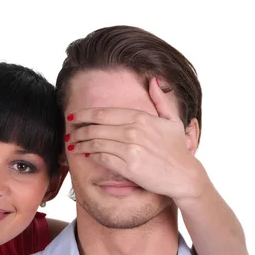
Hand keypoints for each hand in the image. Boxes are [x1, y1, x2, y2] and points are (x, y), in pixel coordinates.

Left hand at [67, 77, 206, 201]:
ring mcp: (130, 149)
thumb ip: (160, 100)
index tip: (73, 116)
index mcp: (140, 118)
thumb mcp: (172, 120)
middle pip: (95, 128)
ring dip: (81, 144)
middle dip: (78, 130)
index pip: (103, 113)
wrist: (184, 175)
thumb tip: (153, 80)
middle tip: (70, 132)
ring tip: (73, 144)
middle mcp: (133, 131)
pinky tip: (86, 154)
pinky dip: (91, 156)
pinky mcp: (128, 167)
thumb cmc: (177, 148)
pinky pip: (103, 158)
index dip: (84, 114)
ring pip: (96, 143)